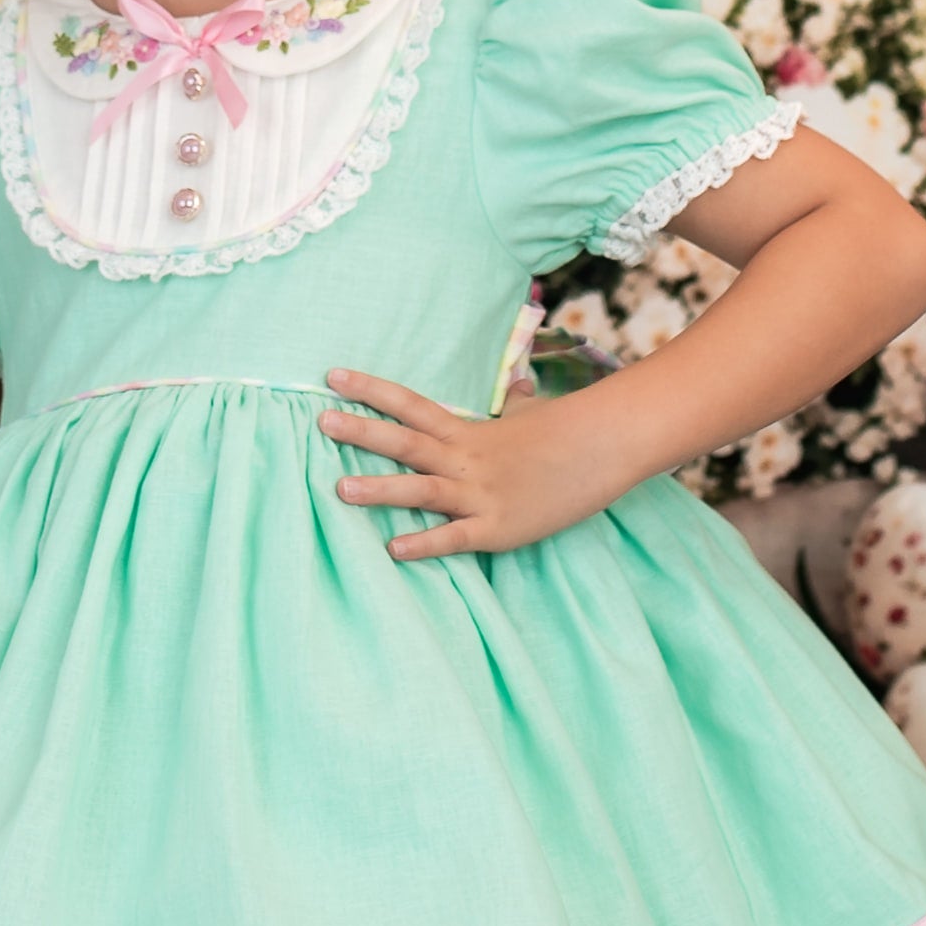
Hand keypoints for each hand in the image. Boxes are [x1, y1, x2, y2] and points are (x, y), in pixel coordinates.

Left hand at [318, 364, 632, 560]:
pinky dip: (425, 544)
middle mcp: (466, 459)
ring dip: (380, 489)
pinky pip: (455, 538)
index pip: (410, 404)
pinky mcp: (497, 528)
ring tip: (339, 489)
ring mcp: (480, 494)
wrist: (604, 449)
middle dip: (362, 433)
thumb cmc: (566, 432)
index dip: (371, 390)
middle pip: (405, 442)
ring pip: (421, 489)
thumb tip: (519, 383)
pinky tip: (394, 550)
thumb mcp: (533, 414)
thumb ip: (514, 404)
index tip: (332, 376)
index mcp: (468, 431)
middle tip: (320, 422)